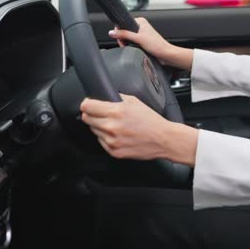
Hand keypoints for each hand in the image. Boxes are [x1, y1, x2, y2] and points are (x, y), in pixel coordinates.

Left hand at [80, 94, 198, 165]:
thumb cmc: (151, 120)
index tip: (88, 104)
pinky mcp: (114, 152)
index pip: (87, 106)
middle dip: (91, 114)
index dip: (86, 103)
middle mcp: (111, 127)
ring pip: (93, 130)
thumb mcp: (135, 101)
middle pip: (86, 118)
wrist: (163, 139)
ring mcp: (112, 141)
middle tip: (100, 113)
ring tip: (114, 125)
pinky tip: (118, 134)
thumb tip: (104, 96)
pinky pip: (101, 141)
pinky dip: (106, 137)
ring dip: (99, 126)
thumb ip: (117, 97)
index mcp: (116, 112)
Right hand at [108, 17, 192, 69]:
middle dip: (123, 39)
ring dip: (128, 44)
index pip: (124, 24)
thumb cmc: (157, 45)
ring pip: (128, 38)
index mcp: (140, 21)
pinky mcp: (143, 41)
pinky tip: (135, 49)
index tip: (120, 38)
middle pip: (125, 32)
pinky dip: (131, 47)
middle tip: (125, 45)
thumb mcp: (138, 39)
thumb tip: (112, 32)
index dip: (120, 32)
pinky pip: (132, 43)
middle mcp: (141, 26)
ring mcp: (142, 34)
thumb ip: (124, 34)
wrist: (166, 54)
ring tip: (132, 48)